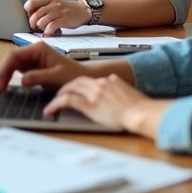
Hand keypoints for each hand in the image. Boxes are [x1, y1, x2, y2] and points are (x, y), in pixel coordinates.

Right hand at [0, 41, 86, 91]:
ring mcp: (32, 58)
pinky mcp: (32, 66)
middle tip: (0, 89)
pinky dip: (10, 77)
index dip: (5, 68)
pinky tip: (8, 86)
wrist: (83, 78)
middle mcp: (33, 51)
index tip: (1, 83)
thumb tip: (22, 80)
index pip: (14, 55)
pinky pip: (16, 70)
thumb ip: (39, 77)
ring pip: (11, 64)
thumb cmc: (72, 75)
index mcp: (38, 49)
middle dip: (3, 72)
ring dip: (5, 75)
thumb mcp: (57, 77)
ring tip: (2, 89)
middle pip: (10, 58)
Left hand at [24, 0, 91, 35]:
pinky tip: (48, 33)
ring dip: (40, 27)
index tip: (29, 17)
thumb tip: (30, 17)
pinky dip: (48, 31)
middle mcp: (53, 4)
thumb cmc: (66, 9)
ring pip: (43, 20)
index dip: (27, 11)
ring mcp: (59, 12)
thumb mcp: (53, 5)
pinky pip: (52, 26)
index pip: (31, 3)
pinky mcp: (65, 19)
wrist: (83, 10)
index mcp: (48, 0)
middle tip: (34, 27)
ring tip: (42, 29)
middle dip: (32, 22)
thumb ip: (43, 8)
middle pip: (36, 13)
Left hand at [44, 74, 166, 136]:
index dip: (79, 84)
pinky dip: (55, 104)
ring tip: (53, 102)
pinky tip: (50, 110)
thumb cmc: (140, 108)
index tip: (76, 89)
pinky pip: (67, 101)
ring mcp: (93, 93)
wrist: (141, 113)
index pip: (90, 79)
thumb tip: (116, 87)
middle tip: (60, 94)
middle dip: (66, 87)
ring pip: (69, 88)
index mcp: (110, 80)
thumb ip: (119, 88)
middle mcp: (100, 83)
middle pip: (77, 81)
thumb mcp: (129, 93)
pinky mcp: (89, 104)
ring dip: (59, 95)